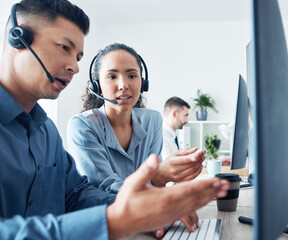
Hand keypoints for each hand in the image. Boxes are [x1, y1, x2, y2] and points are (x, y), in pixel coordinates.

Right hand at [106, 154, 229, 238]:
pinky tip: (204, 202)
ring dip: (209, 198)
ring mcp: (172, 214)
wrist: (122, 222)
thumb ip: (146, 170)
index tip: (216, 180)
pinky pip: (190, 211)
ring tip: (220, 192)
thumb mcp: (133, 183)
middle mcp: (171, 207)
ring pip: (195, 205)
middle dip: (212, 190)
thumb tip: (154, 158)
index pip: (189, 189)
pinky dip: (200, 205)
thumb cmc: (127, 202)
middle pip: (196, 197)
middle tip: (226, 185)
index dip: (205, 184)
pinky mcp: (170, 218)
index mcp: (164, 197)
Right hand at [152, 148, 205, 185]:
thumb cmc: (169, 163)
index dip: (194, 156)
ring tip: (202, 159)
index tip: (201, 152)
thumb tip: (195, 149)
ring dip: (199, 164)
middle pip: (190, 165)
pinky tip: (200, 166)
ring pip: (192, 171)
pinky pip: (192, 177)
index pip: (184, 159)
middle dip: (199, 159)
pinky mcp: (181, 182)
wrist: (162, 173)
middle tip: (203, 154)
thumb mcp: (174, 154)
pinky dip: (198, 171)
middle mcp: (174, 170)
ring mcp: (178, 177)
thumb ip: (185, 151)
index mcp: (172, 162)